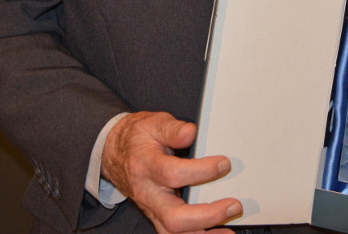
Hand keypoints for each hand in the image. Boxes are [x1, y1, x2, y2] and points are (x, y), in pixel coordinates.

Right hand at [102, 111, 240, 233]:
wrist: (114, 153)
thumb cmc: (138, 139)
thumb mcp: (153, 123)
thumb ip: (172, 128)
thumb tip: (190, 133)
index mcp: (146, 166)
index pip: (173, 174)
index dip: (201, 171)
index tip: (224, 163)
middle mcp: (148, 193)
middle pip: (174, 217)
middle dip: (207, 215)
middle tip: (233, 205)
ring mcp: (152, 209)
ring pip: (173, 233)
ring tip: (228, 231)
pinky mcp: (158, 216)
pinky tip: (215, 232)